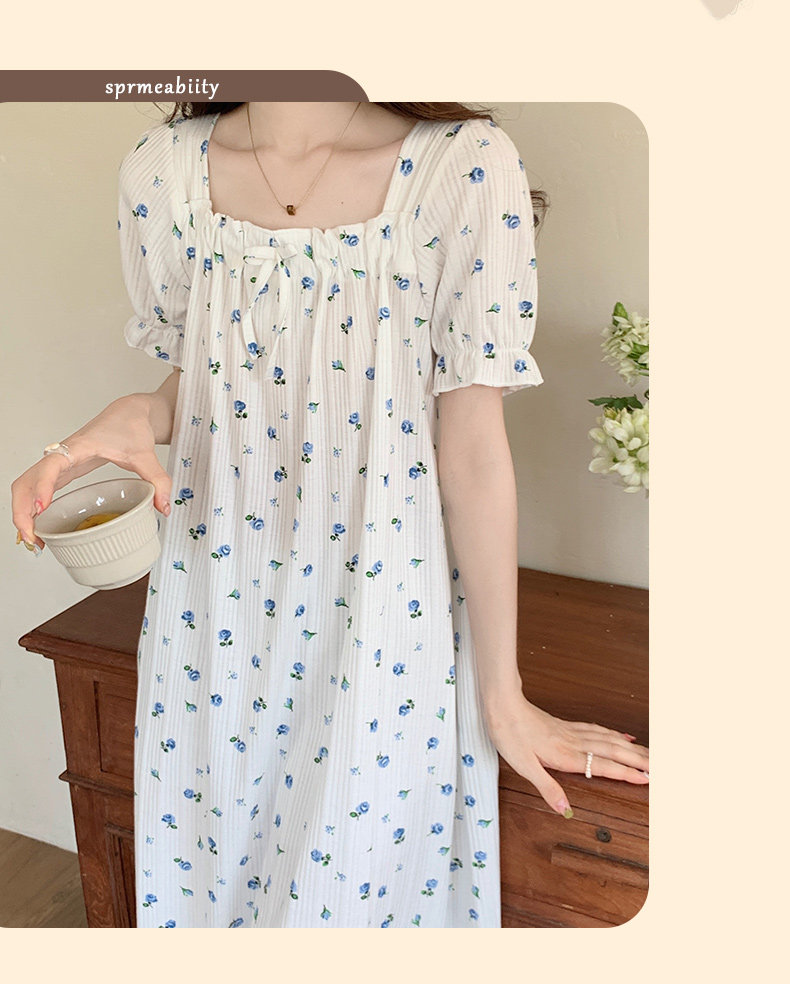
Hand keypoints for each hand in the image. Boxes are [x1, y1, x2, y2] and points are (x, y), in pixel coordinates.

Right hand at [11, 394, 173, 553]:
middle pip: (26, 480)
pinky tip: (38, 527)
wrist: (128, 412)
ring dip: (22, 511)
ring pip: (26, 485)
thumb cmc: (131, 426)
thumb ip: (157, 480)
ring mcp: (59, 463)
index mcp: (79, 447)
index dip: (43, 486)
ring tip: (33, 539)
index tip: (42, 507)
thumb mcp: (146, 455)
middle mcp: (62, 455)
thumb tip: (164, 507)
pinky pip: (36, 488)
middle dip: (22, 510)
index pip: (51, 466)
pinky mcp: (62, 471)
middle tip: (34, 538)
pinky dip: (30, 507)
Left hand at [484, 693, 648, 817]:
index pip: (604, 766)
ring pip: (608, 739)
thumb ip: (547, 787)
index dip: (627, 773)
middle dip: (639, 760)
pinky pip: (596, 730)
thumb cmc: (510, 734)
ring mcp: (571, 732)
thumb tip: (564, 810)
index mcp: (566, 755)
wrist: (502, 705)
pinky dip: (613, 734)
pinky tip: (621, 736)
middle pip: (613, 751)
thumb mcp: (523, 766)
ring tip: (649, 754)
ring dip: (631, 748)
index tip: (648, 779)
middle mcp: (573, 742)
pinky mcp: (565, 725)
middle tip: (660, 768)